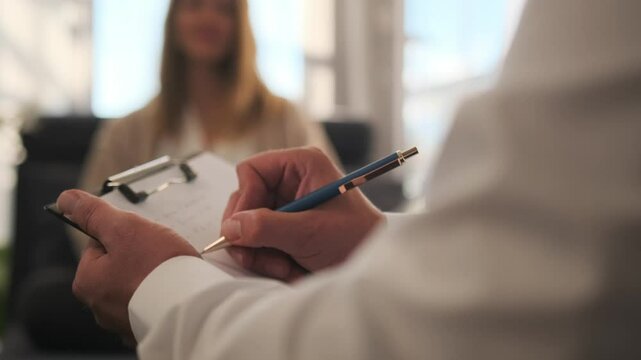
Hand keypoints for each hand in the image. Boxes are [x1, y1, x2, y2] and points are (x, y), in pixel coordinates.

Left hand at [57, 190, 198, 342]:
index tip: (144, 238)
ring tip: (172, 274)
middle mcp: (99, 308)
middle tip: (161, 255)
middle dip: (139, 257)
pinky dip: (162, 296)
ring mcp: (123, 322)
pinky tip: (176, 291)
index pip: (100, 245)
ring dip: (152, 278)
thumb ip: (95, 214)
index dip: (125, 235)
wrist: (192, 308)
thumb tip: (66, 199)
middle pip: (118, 267)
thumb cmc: (157, 267)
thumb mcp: (124, 229)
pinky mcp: (147, 329)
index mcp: (87, 282)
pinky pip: (152, 304)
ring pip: (137, 286)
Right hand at [221, 147, 383, 281]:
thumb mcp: (310, 232)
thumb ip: (267, 227)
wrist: (374, 267)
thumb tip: (230, 227)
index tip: (244, 228)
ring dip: (260, 252)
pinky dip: (268, 260)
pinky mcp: (285, 229)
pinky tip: (290, 268)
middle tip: (258, 256)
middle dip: (251, 233)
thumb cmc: (356, 239)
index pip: (251, 171)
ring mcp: (286, 206)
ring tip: (285, 266)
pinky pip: (258, 242)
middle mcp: (291, 181)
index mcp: (302, 165)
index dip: (244, 199)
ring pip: (247, 226)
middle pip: (244, 200)